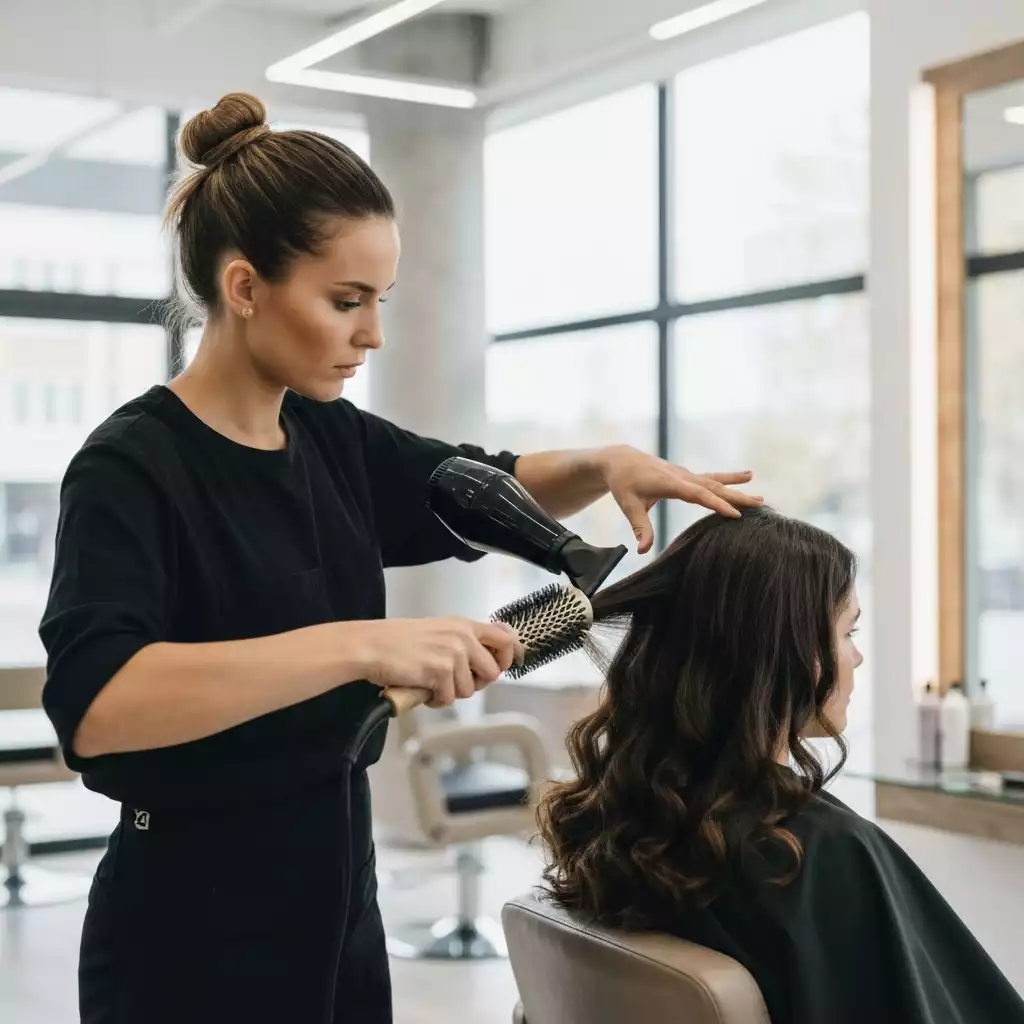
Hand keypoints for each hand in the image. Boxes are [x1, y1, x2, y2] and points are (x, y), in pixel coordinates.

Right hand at [352, 617, 524, 707]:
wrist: (371, 646)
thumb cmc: (398, 641)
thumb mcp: (437, 630)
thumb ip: (461, 640)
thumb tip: (485, 659)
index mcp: (463, 625)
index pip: (505, 637)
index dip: (510, 655)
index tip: (507, 665)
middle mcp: (462, 637)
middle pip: (493, 671)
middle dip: (478, 683)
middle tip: (457, 683)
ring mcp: (453, 654)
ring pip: (470, 690)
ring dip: (451, 693)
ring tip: (431, 684)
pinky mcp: (441, 671)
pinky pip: (450, 698)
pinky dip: (436, 699)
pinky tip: (422, 689)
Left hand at [595, 445, 762, 553]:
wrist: (621, 460)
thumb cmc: (624, 483)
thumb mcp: (629, 505)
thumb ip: (639, 527)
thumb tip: (642, 550)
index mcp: (669, 483)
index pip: (698, 494)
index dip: (717, 504)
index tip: (736, 514)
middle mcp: (681, 476)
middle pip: (713, 486)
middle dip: (736, 495)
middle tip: (759, 502)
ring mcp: (685, 474)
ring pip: (714, 480)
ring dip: (736, 485)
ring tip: (757, 487)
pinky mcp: (685, 475)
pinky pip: (710, 478)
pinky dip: (727, 480)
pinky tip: (744, 477)